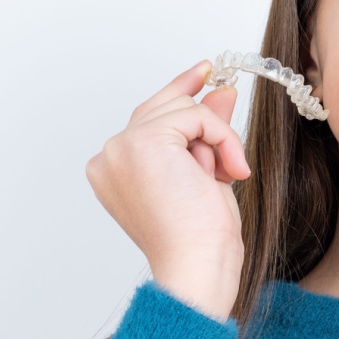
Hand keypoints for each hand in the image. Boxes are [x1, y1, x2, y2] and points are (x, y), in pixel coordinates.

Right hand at [85, 60, 251, 318]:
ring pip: (182, 110)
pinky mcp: (143, 142)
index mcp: (113, 169)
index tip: (203, 73)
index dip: (177, 93)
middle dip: (204, 120)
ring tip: (229, 174)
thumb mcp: (206, 174)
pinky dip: (222, 138)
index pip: (146, 119)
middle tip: (229, 115)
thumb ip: (205, 132)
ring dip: (217, 138)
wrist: (198, 265)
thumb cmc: (201, 239)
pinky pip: (196, 116)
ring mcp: (121, 147)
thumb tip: (221, 91)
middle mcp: (108, 156)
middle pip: (162, 108)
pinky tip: (230, 170)